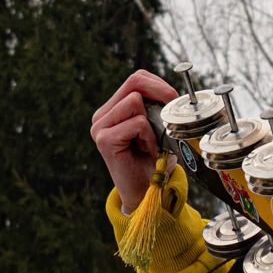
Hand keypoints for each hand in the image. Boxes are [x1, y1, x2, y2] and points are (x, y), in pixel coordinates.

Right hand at [91, 71, 178, 209]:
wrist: (146, 194)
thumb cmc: (154, 160)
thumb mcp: (158, 128)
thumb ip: (158, 106)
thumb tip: (172, 93)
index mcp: (113, 109)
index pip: (136, 78)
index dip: (159, 84)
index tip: (173, 101)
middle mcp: (101, 115)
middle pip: (134, 82)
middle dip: (160, 95)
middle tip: (168, 118)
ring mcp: (99, 127)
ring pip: (135, 101)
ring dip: (152, 123)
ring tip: (151, 143)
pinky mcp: (104, 140)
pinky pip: (137, 123)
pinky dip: (149, 137)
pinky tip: (147, 151)